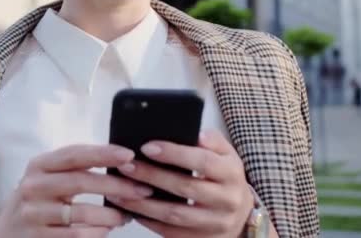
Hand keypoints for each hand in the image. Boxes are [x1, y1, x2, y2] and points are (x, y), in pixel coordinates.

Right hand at [0, 144, 153, 237]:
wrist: (5, 237)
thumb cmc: (38, 204)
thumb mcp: (48, 180)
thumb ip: (75, 170)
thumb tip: (122, 161)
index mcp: (38, 165)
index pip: (74, 154)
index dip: (102, 153)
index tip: (129, 154)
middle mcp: (32, 186)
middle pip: (81, 181)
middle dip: (116, 186)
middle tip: (141, 189)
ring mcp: (33, 214)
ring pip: (82, 213)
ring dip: (111, 215)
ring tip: (125, 216)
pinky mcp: (38, 237)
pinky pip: (77, 236)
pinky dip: (97, 233)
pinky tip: (106, 230)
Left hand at [107, 130, 253, 237]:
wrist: (241, 215)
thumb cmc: (224, 178)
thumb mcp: (226, 155)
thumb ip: (212, 140)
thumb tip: (195, 133)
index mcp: (232, 174)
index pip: (203, 161)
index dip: (174, 154)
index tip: (147, 147)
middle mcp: (227, 200)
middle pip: (185, 188)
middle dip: (152, 176)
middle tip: (126, 166)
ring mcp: (215, 224)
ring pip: (175, 215)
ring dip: (143, 203)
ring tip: (119, 190)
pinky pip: (171, 233)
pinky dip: (149, 222)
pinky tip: (131, 209)